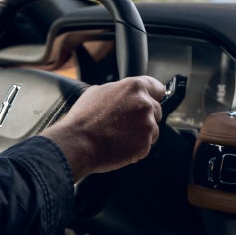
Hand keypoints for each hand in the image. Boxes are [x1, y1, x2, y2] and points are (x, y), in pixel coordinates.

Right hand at [43, 76, 165, 181]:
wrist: (78, 143)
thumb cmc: (84, 118)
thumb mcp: (98, 91)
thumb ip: (118, 89)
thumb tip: (124, 93)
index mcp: (135, 87)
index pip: (157, 88)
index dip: (153, 95)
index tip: (152, 100)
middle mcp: (145, 104)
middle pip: (156, 110)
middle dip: (145, 116)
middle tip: (125, 123)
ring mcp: (147, 125)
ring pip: (153, 129)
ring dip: (142, 133)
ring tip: (120, 135)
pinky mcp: (145, 144)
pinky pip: (146, 145)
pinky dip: (136, 147)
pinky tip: (120, 145)